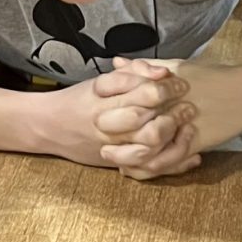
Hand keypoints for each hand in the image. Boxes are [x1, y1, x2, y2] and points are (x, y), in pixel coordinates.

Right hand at [31, 67, 195, 172]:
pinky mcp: (116, 164)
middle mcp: (106, 124)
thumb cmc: (79, 99)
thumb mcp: (101, 80)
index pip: (141, 93)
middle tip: (189, 107)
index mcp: (103, 99)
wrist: (49, 127)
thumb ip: (131, 72)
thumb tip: (163, 71)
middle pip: (145, 124)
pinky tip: (193, 156)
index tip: (181, 82)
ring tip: (189, 128)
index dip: (166, 88)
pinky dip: (173, 164)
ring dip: (174, 140)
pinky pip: (148, 169)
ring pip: (148, 150)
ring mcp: (111, 147)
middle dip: (172, 115)